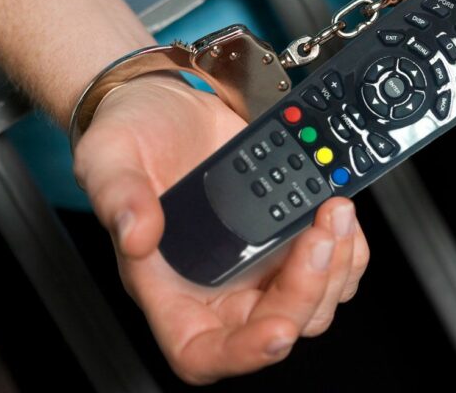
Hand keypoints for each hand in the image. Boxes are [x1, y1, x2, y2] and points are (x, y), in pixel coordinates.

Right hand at [72, 74, 369, 383]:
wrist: (167, 102)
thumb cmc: (129, 138)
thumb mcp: (108, 158)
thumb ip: (118, 197)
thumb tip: (136, 234)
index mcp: (165, 286)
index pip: (201, 352)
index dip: (242, 353)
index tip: (278, 331)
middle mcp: (216, 285)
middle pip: (275, 325)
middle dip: (309, 288)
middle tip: (322, 234)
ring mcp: (256, 264)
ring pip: (314, 301)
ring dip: (337, 264)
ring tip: (336, 209)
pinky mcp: (285, 238)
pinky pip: (331, 264)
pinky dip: (348, 244)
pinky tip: (338, 206)